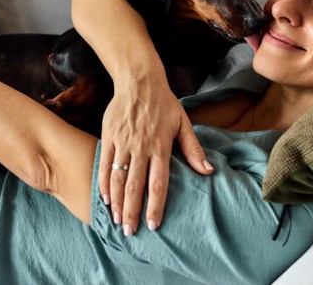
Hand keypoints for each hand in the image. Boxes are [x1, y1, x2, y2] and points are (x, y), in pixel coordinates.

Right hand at [98, 76, 212, 235]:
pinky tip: (104, 198)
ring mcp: (123, 141)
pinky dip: (104, 183)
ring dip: (116, 202)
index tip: (154, 225)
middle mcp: (141, 146)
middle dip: (132, 212)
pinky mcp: (108, 135)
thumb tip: (208, 172)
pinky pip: (104, 164)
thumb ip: (194, 149)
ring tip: (117, 221)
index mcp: (161, 146)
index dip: (155, 205)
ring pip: (118, 178)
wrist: (139, 80)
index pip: (158, 183)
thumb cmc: (164, 103)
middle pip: (135, 186)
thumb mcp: (184, 123)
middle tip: (130, 232)